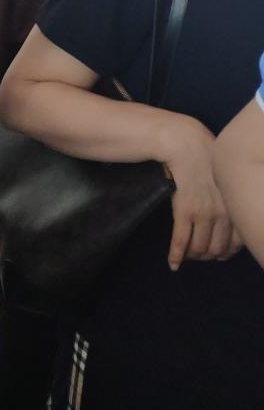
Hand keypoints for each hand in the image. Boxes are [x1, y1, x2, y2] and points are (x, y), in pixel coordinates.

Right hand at [160, 116, 239, 268]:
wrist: (186, 145)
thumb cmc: (206, 161)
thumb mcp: (226, 182)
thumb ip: (229, 202)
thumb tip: (226, 225)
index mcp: (236, 206)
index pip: (237, 243)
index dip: (225, 253)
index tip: (217, 254)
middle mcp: (224, 213)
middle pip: (216, 249)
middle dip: (207, 256)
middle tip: (199, 254)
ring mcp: (204, 213)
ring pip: (198, 248)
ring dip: (191, 256)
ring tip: (186, 254)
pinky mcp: (185, 210)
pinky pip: (180, 241)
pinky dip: (175, 255)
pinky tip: (173, 264)